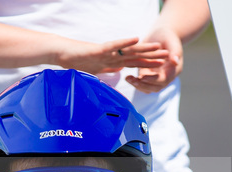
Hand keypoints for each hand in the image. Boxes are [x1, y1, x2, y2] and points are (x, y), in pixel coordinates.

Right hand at [55, 37, 170, 74]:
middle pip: (136, 56)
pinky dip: (125, 42)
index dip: (148, 64)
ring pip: (129, 49)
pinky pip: (114, 45)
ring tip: (157, 46)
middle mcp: (113, 55)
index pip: (134, 63)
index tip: (162, 65)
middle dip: (152, 56)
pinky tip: (136, 39)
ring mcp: (107, 52)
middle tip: (168, 55)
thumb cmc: (76, 62)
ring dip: (144, 48)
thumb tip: (120, 71)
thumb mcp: (97, 69)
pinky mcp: (99, 49)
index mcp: (113, 61)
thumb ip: (109, 69)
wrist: (62, 54)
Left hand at [125, 26, 182, 93]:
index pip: (164, 80)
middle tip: (133, 80)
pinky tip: (127, 77)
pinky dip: (134, 82)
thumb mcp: (172, 41)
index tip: (143, 76)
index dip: (154, 80)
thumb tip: (175, 62)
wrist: (161, 35)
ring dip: (137, 85)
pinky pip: (141, 84)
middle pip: (155, 88)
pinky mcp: (147, 75)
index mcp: (173, 70)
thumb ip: (175, 51)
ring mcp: (156, 77)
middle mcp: (165, 76)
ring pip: (147, 88)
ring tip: (128, 78)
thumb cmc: (167, 36)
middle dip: (144, 85)